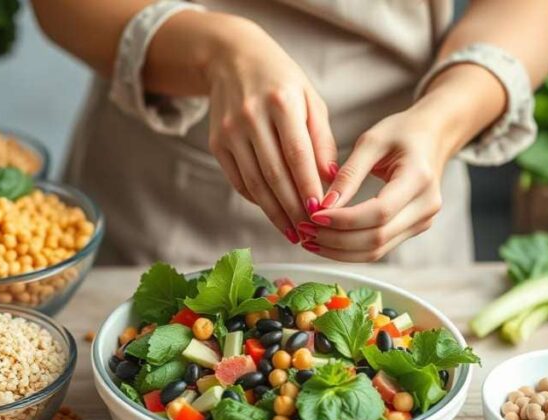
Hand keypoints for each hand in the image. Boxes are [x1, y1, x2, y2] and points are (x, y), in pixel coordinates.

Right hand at [205, 20, 336, 242]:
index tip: (322, 212)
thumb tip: (331, 181)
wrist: (233, 60)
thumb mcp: (311, 100)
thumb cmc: (282, 82)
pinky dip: (257, 200)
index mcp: (281, 102)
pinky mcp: (216, 143)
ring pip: (254, 183)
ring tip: (293, 232)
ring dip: (275, 212)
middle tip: (311, 232)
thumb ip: (322, 140)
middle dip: (293, 208)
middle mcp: (251, 117)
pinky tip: (274, 212)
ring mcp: (229, 132)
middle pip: (274, 174)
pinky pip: (239, 181)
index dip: (308, 187)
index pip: (297, 155)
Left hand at [298, 106, 453, 261]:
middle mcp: (426, 206)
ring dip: (339, 251)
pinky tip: (326, 241)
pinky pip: (379, 248)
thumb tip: (323, 206)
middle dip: (336, 239)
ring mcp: (422, 221)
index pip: (379, 212)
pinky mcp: (413, 229)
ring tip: (309, 239)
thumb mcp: (372, 141)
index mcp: (419, 178)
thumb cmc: (402, 132)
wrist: (432, 137)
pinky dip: (350, 250)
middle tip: (304, 230)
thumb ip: (348, 175)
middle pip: (377, 238)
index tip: (314, 215)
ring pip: (377, 250)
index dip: (343, 219)